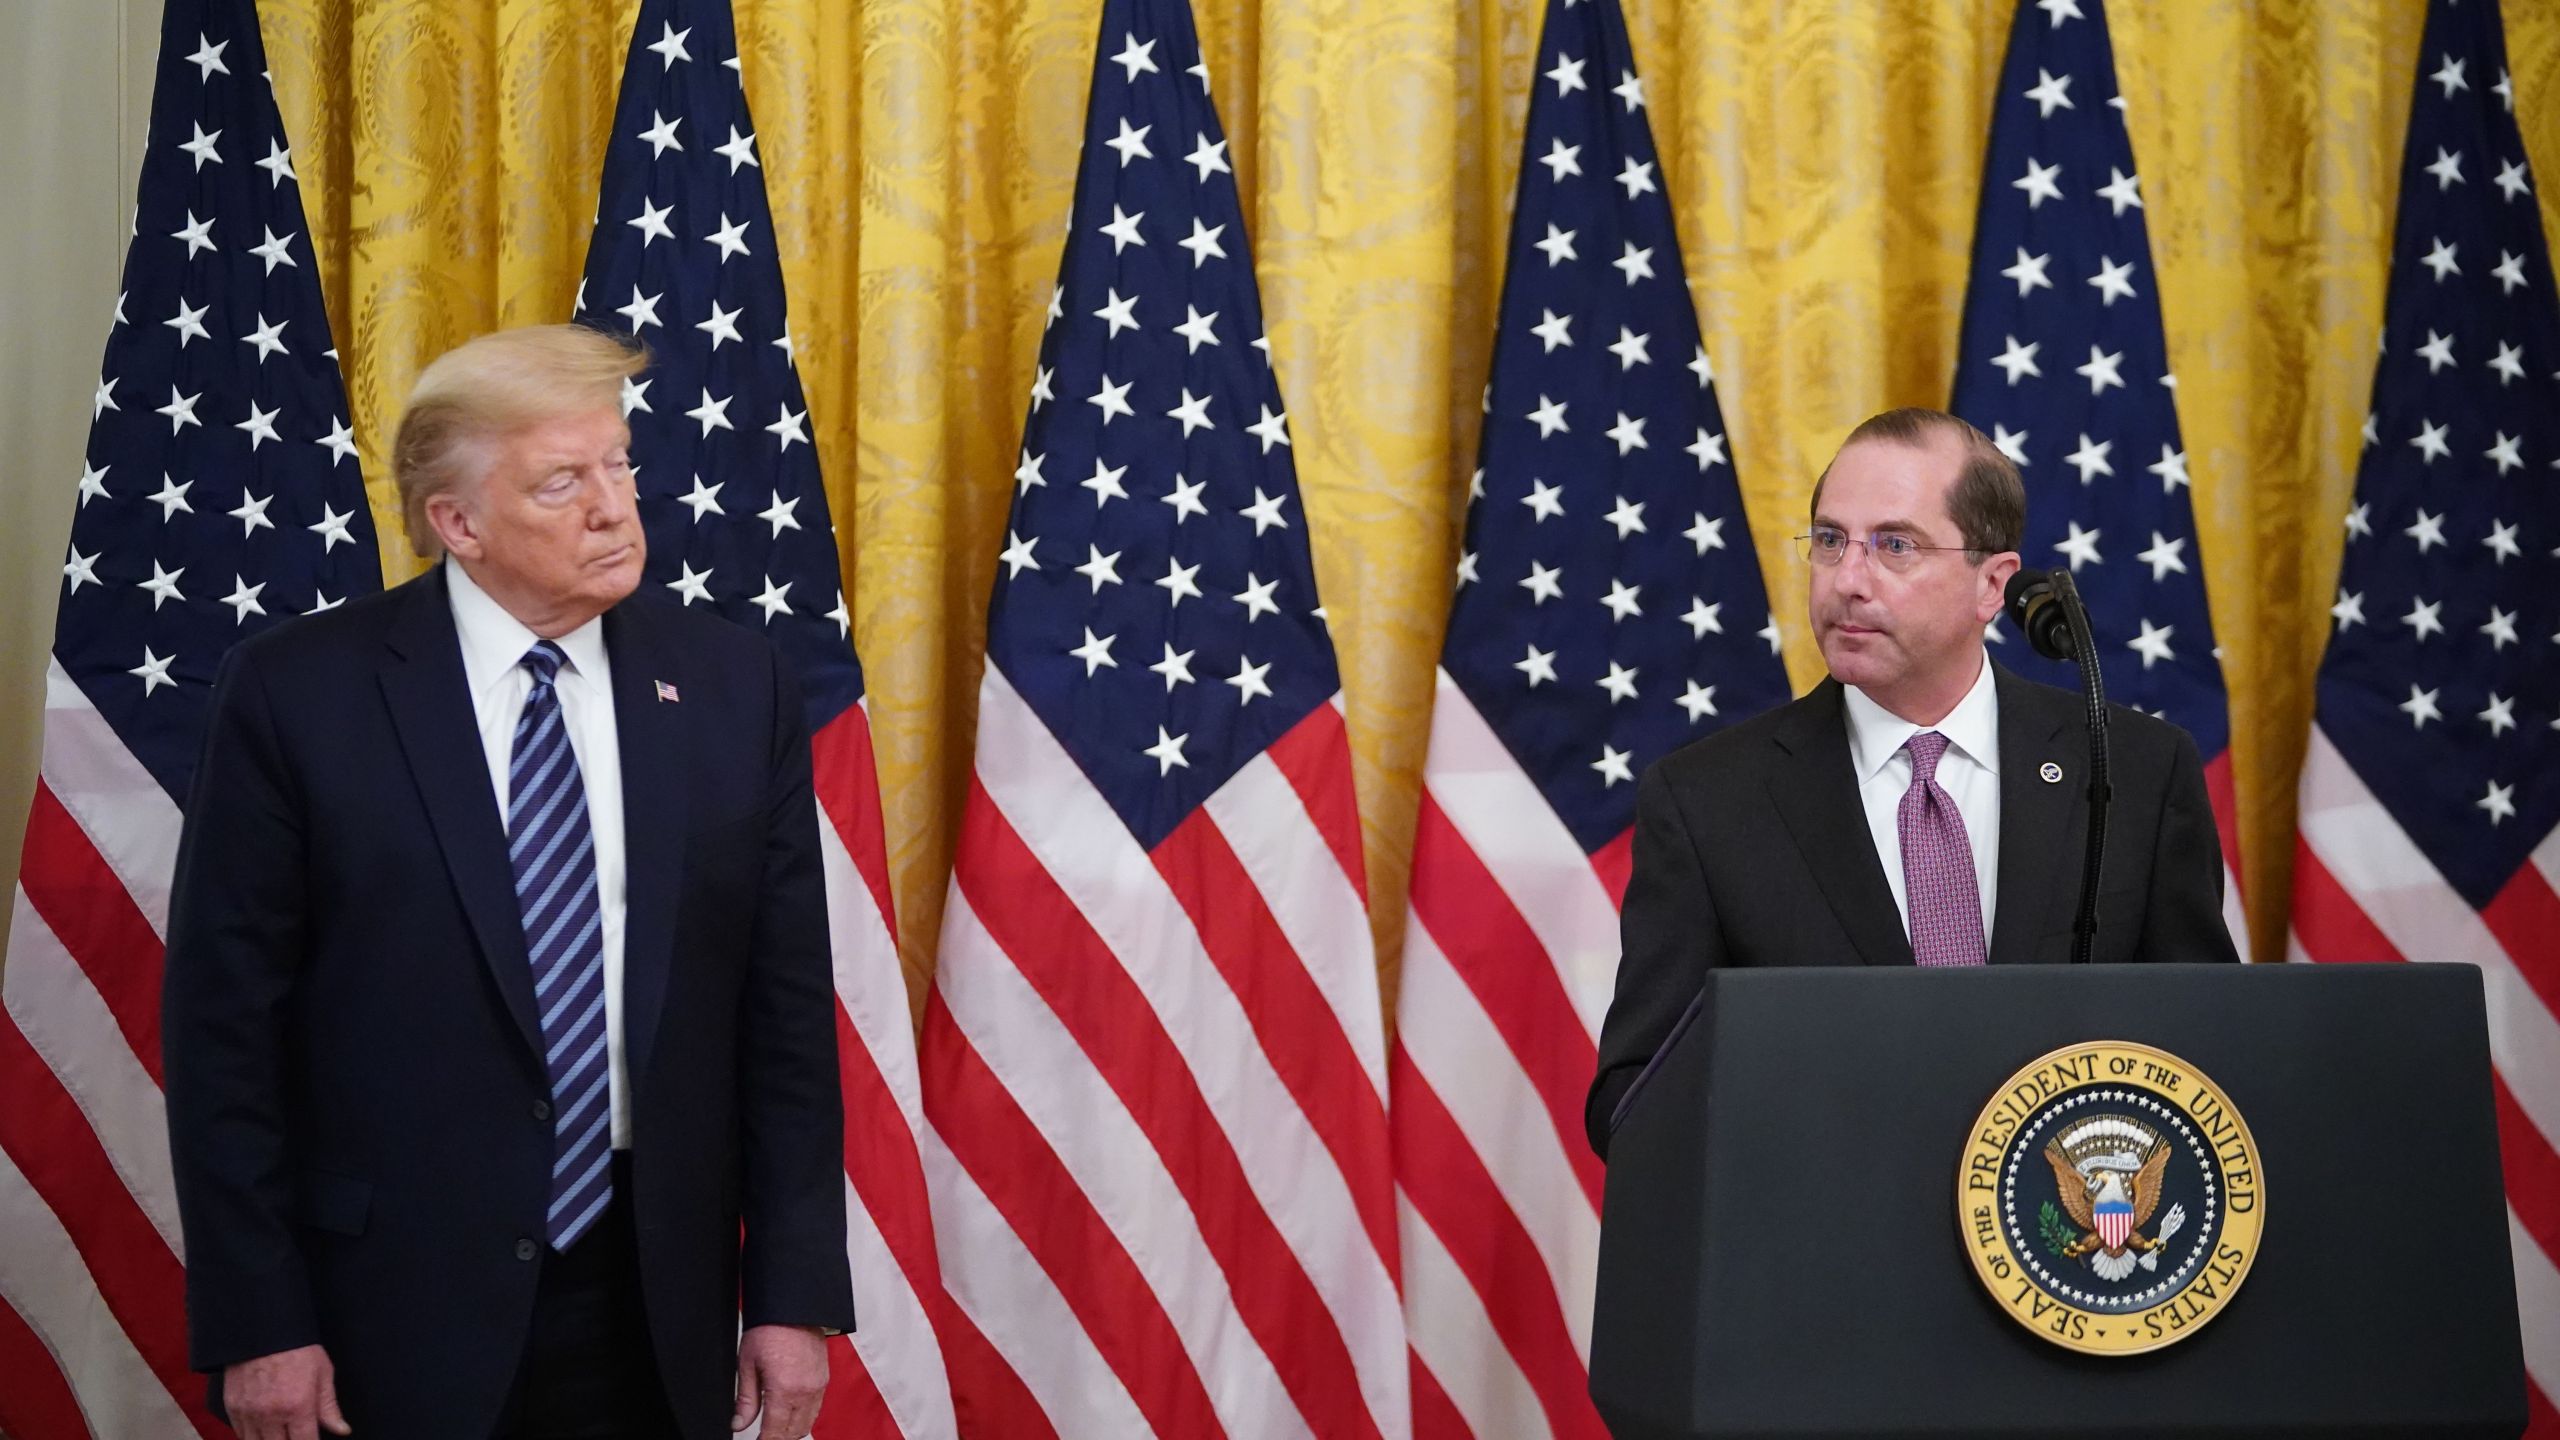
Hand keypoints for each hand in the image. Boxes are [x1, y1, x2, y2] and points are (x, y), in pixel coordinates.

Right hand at [222, 1344, 350, 1439]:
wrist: (262, 1330)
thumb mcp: (322, 1374)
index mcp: (298, 1407)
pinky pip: (240, 1434)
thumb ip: (329, 1407)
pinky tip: (262, 1433)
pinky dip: (251, 1437)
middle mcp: (271, 1415)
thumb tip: (342, 1430)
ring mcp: (249, 1413)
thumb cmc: (298, 1349)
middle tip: (296, 1435)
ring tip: (280, 1435)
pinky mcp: (232, 1408)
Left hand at [732, 1324, 826, 1437]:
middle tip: (763, 1436)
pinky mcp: (824, 1380)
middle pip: (793, 1433)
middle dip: (777, 1438)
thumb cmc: (770, 1329)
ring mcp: (818, 1386)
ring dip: (791, 1431)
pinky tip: (790, 1413)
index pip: (774, 1432)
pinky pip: (816, 1409)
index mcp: (784, 1389)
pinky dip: (803, 1417)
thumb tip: (739, 1423)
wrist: (794, 1308)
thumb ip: (745, 1400)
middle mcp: (805, 1391)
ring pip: (807, 1424)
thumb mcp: (747, 1364)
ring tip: (775, 1428)